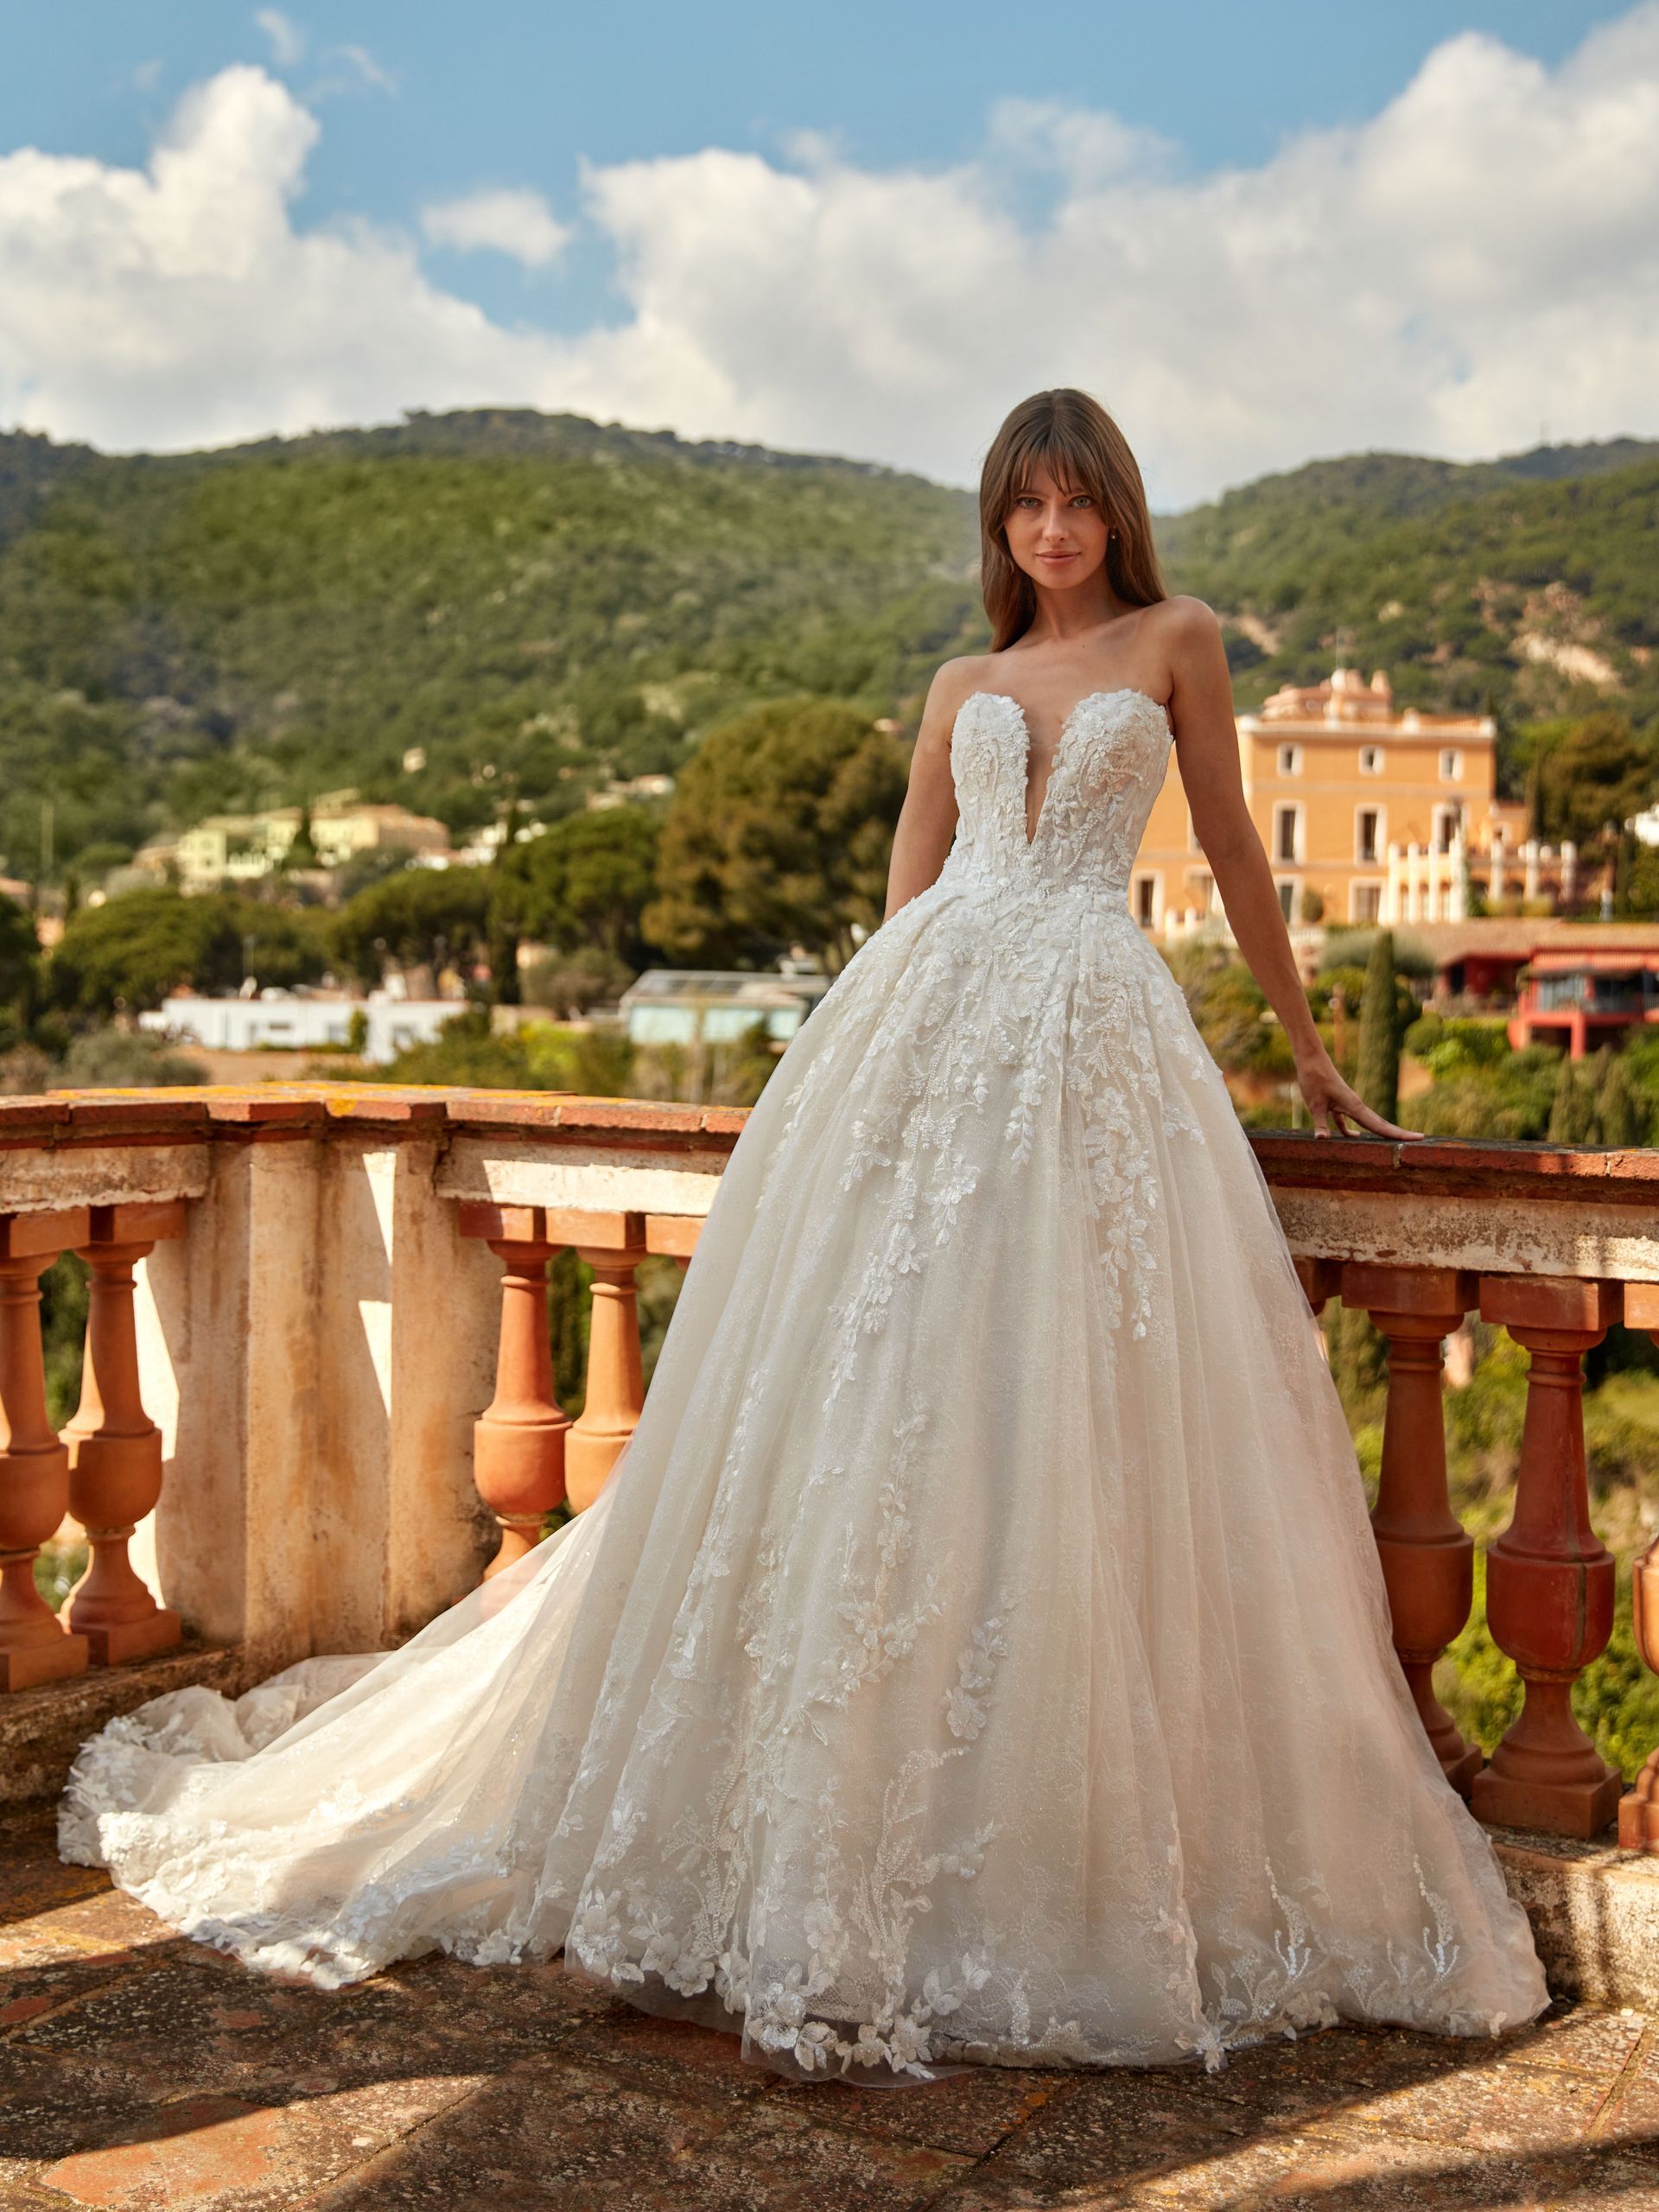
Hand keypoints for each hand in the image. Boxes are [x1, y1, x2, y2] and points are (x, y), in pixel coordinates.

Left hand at [1294, 1041, 1422, 1140]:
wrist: (1311, 1059)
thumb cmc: (1314, 1079)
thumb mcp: (1315, 1104)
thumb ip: (1320, 1124)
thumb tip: (1322, 1139)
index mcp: (1355, 1106)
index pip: (1380, 1126)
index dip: (1398, 1134)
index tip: (1418, 1137)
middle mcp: (1356, 1105)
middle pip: (1381, 1124)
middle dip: (1398, 1133)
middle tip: (1419, 1140)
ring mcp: (1349, 1104)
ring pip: (1369, 1121)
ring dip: (1381, 1131)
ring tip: (1395, 1141)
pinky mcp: (1338, 1103)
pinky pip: (1349, 1120)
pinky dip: (1351, 1129)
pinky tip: (1353, 1137)